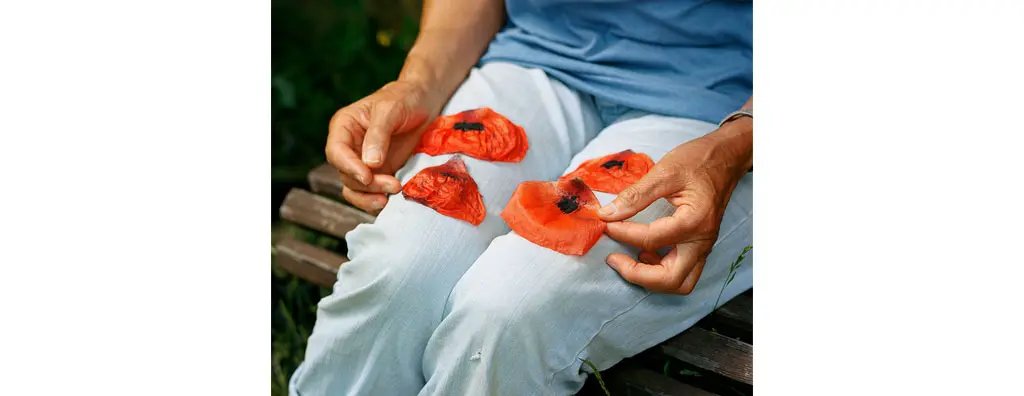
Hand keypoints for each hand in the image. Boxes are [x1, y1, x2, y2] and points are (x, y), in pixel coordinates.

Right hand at [325, 80, 443, 212]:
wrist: (424, 102)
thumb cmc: (404, 98)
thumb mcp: (390, 110)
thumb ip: (378, 135)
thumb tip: (370, 163)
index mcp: (344, 127)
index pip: (336, 152)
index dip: (349, 167)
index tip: (368, 177)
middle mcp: (349, 147)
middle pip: (346, 174)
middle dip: (368, 185)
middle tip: (394, 185)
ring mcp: (363, 162)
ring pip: (355, 188)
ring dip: (371, 196)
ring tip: (393, 194)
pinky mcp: (379, 173)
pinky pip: (371, 193)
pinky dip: (378, 199)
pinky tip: (392, 199)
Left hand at [599, 118, 751, 294]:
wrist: (726, 157)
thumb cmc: (699, 160)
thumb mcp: (664, 171)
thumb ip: (635, 195)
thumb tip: (607, 214)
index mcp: (694, 221)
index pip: (651, 239)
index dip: (622, 233)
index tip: (605, 223)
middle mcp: (702, 241)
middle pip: (670, 279)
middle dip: (637, 275)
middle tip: (613, 258)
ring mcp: (703, 246)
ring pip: (680, 283)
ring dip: (651, 279)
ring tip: (627, 260)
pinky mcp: (700, 246)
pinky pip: (683, 272)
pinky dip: (660, 271)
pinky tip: (643, 253)